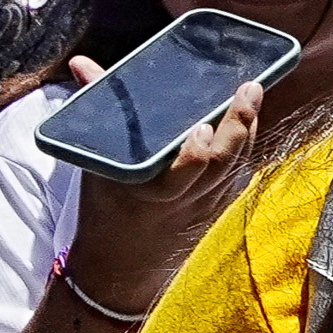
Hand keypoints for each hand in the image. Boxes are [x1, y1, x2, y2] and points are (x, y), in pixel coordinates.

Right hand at [54, 66, 266, 312]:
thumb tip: (81, 64)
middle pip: (219, 164)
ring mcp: (205, 207)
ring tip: (251, 96)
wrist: (121, 267)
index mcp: (151, 192)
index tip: (202, 126)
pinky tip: (249, 123)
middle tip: (249, 89)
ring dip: (246, 132)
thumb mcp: (97, 163)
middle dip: (238, 125)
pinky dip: (244, 149)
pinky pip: (237, 177)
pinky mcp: (217, 209)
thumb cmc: (106, 207)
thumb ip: (96, 109)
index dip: (195, 152)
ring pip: (234, 167)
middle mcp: (184, 201)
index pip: (182, 173)